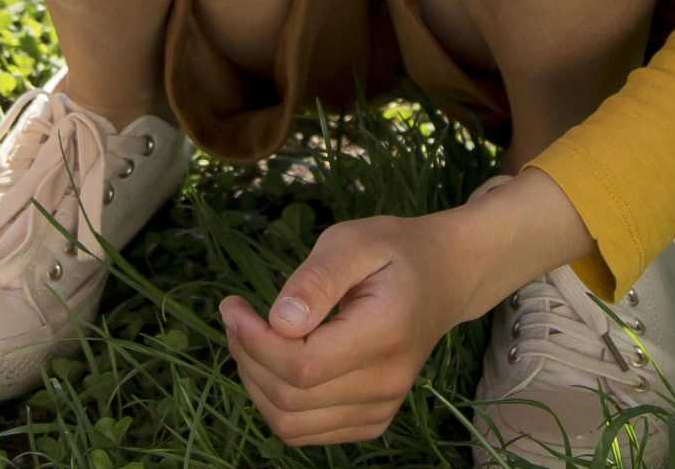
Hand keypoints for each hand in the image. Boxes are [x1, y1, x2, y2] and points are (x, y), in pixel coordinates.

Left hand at [220, 208, 486, 446]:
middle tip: (235, 316)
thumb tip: (280, 321)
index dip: (254, 342)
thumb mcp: (354, 241)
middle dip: (247, 358)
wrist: (443, 279)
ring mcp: (381, 408)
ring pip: (291, 424)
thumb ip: (317, 279)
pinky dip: (276, 404)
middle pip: (290, 399)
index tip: (232, 305)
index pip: (302, 365)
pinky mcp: (372, 420)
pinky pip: (306, 432)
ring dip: (255, 384)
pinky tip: (273, 362)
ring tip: (249, 338)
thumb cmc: (393, 251)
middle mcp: (387, 383)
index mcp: (385, 334)